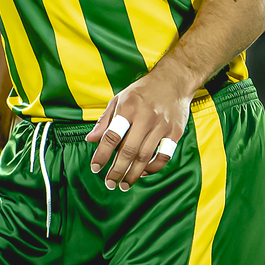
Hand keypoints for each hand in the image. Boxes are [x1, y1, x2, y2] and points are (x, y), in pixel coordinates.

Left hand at [85, 67, 192, 190]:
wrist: (174, 80)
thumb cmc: (143, 91)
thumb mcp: (120, 99)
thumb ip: (105, 120)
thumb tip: (90, 139)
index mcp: (128, 107)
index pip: (112, 135)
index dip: (102, 154)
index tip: (95, 168)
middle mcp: (145, 116)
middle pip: (128, 150)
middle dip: (117, 170)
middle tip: (109, 183)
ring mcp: (161, 125)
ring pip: (145, 157)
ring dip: (133, 174)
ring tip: (124, 184)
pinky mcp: (175, 132)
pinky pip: (163, 156)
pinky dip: (152, 168)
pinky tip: (143, 173)